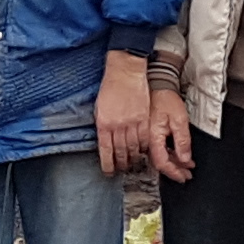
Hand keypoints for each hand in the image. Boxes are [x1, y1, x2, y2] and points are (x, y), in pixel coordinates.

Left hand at [94, 51, 153, 175]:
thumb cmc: (111, 86)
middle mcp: (117, 125)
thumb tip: (104, 139)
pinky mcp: (143, 118)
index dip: (108, 164)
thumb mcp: (99, 107)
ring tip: (132, 163)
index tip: (109, 171)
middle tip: (122, 169)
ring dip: (133, 157)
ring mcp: (132, 122)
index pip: (105, 150)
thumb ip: (102, 124)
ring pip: (133, 147)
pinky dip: (144, 147)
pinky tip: (143, 150)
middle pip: (120, 151)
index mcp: (104, 123)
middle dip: (121, 163)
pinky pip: (144, 138)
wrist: (125, 72)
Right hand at [149, 86, 196, 181]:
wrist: (158, 85)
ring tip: (186, 166)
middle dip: (175, 170)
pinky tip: (178, 155)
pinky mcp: (149, 133)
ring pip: (159, 156)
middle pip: (160, 162)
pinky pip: (158, 149)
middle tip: (187, 174)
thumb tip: (184, 158)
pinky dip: (169, 154)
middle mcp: (147, 140)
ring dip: (173, 163)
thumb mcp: (180, 120)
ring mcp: (147, 137)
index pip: (162, 162)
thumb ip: (182, 141)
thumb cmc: (165, 99)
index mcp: (152, 137)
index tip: (184, 177)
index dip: (174, 172)